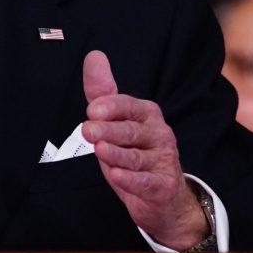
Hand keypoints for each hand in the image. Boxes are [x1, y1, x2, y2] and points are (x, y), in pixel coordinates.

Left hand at [80, 51, 208, 250]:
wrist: (163, 196)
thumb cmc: (135, 153)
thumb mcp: (116, 123)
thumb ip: (103, 93)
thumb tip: (94, 56)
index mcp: (147, 114)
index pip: (128, 106)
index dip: (111, 107)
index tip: (92, 110)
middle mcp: (159, 134)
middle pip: (130, 130)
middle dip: (108, 130)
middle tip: (88, 130)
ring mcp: (164, 160)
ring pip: (136, 157)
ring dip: (117, 154)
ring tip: (100, 150)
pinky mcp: (164, 185)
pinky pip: (145, 182)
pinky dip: (131, 180)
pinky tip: (117, 176)